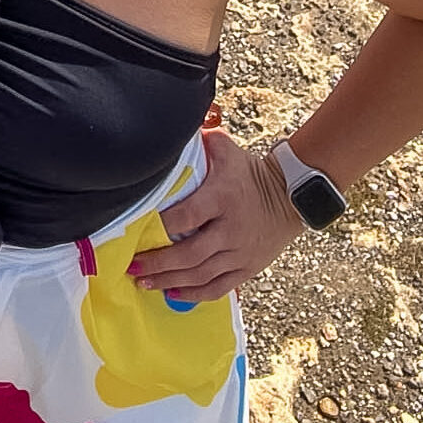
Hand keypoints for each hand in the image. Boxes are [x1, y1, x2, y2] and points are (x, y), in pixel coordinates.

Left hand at [128, 128, 304, 302]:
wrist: (290, 197)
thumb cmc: (249, 173)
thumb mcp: (226, 150)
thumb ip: (201, 141)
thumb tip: (172, 128)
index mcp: (222, 198)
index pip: (187, 215)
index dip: (162, 224)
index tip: (138, 228)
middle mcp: (230, 230)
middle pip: (190, 254)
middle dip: (158, 263)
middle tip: (132, 265)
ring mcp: (239, 253)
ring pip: (200, 275)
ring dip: (169, 281)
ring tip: (143, 282)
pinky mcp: (247, 269)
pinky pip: (218, 288)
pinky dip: (193, 294)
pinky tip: (171, 293)